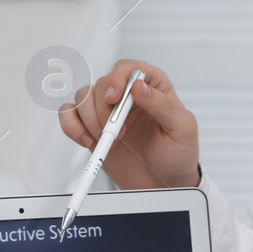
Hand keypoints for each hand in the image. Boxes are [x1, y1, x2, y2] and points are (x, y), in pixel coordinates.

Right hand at [58, 59, 199, 188]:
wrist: (163, 183)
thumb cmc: (177, 154)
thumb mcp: (182, 128)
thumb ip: (163, 105)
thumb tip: (140, 87)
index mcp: (152, 86)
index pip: (128, 68)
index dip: (117, 78)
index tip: (114, 98)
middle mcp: (127, 95)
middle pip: (102, 84)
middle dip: (104, 108)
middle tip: (117, 131)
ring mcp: (108, 111)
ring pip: (83, 97)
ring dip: (89, 119)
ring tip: (108, 140)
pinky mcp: (92, 128)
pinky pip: (69, 115)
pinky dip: (72, 126)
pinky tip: (88, 140)